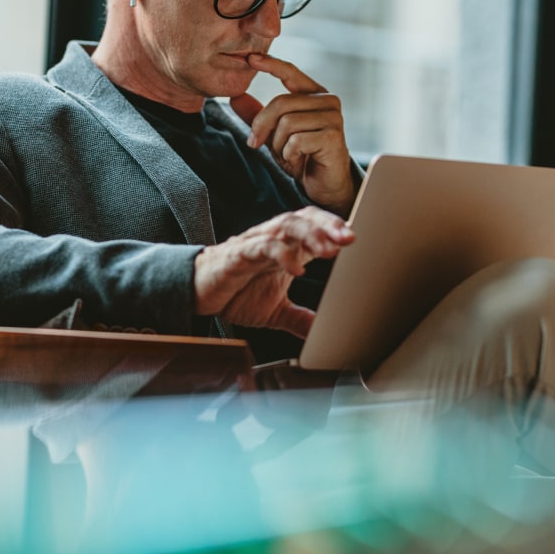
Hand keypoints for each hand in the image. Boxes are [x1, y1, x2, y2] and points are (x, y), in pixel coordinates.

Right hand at [193, 206, 353, 337]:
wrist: (196, 295)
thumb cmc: (236, 293)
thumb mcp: (276, 311)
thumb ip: (301, 320)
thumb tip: (325, 335)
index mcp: (287, 248)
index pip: (316, 227)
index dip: (336, 229)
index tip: (358, 240)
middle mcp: (274, 239)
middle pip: (305, 218)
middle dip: (329, 226)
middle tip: (350, 238)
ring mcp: (256, 243)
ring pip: (286, 225)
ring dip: (310, 234)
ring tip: (329, 248)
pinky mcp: (237, 254)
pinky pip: (262, 247)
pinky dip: (281, 254)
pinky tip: (296, 267)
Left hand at [230, 54, 357, 217]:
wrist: (324, 185)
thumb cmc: (303, 156)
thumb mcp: (274, 134)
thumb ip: (258, 116)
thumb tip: (235, 97)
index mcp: (314, 94)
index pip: (291, 72)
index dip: (271, 64)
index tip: (250, 58)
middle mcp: (327, 101)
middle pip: (281, 103)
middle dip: (262, 126)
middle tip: (255, 144)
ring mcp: (333, 117)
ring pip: (287, 123)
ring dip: (279, 145)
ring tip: (288, 155)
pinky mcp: (333, 135)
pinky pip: (297, 140)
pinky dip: (290, 155)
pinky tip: (299, 161)